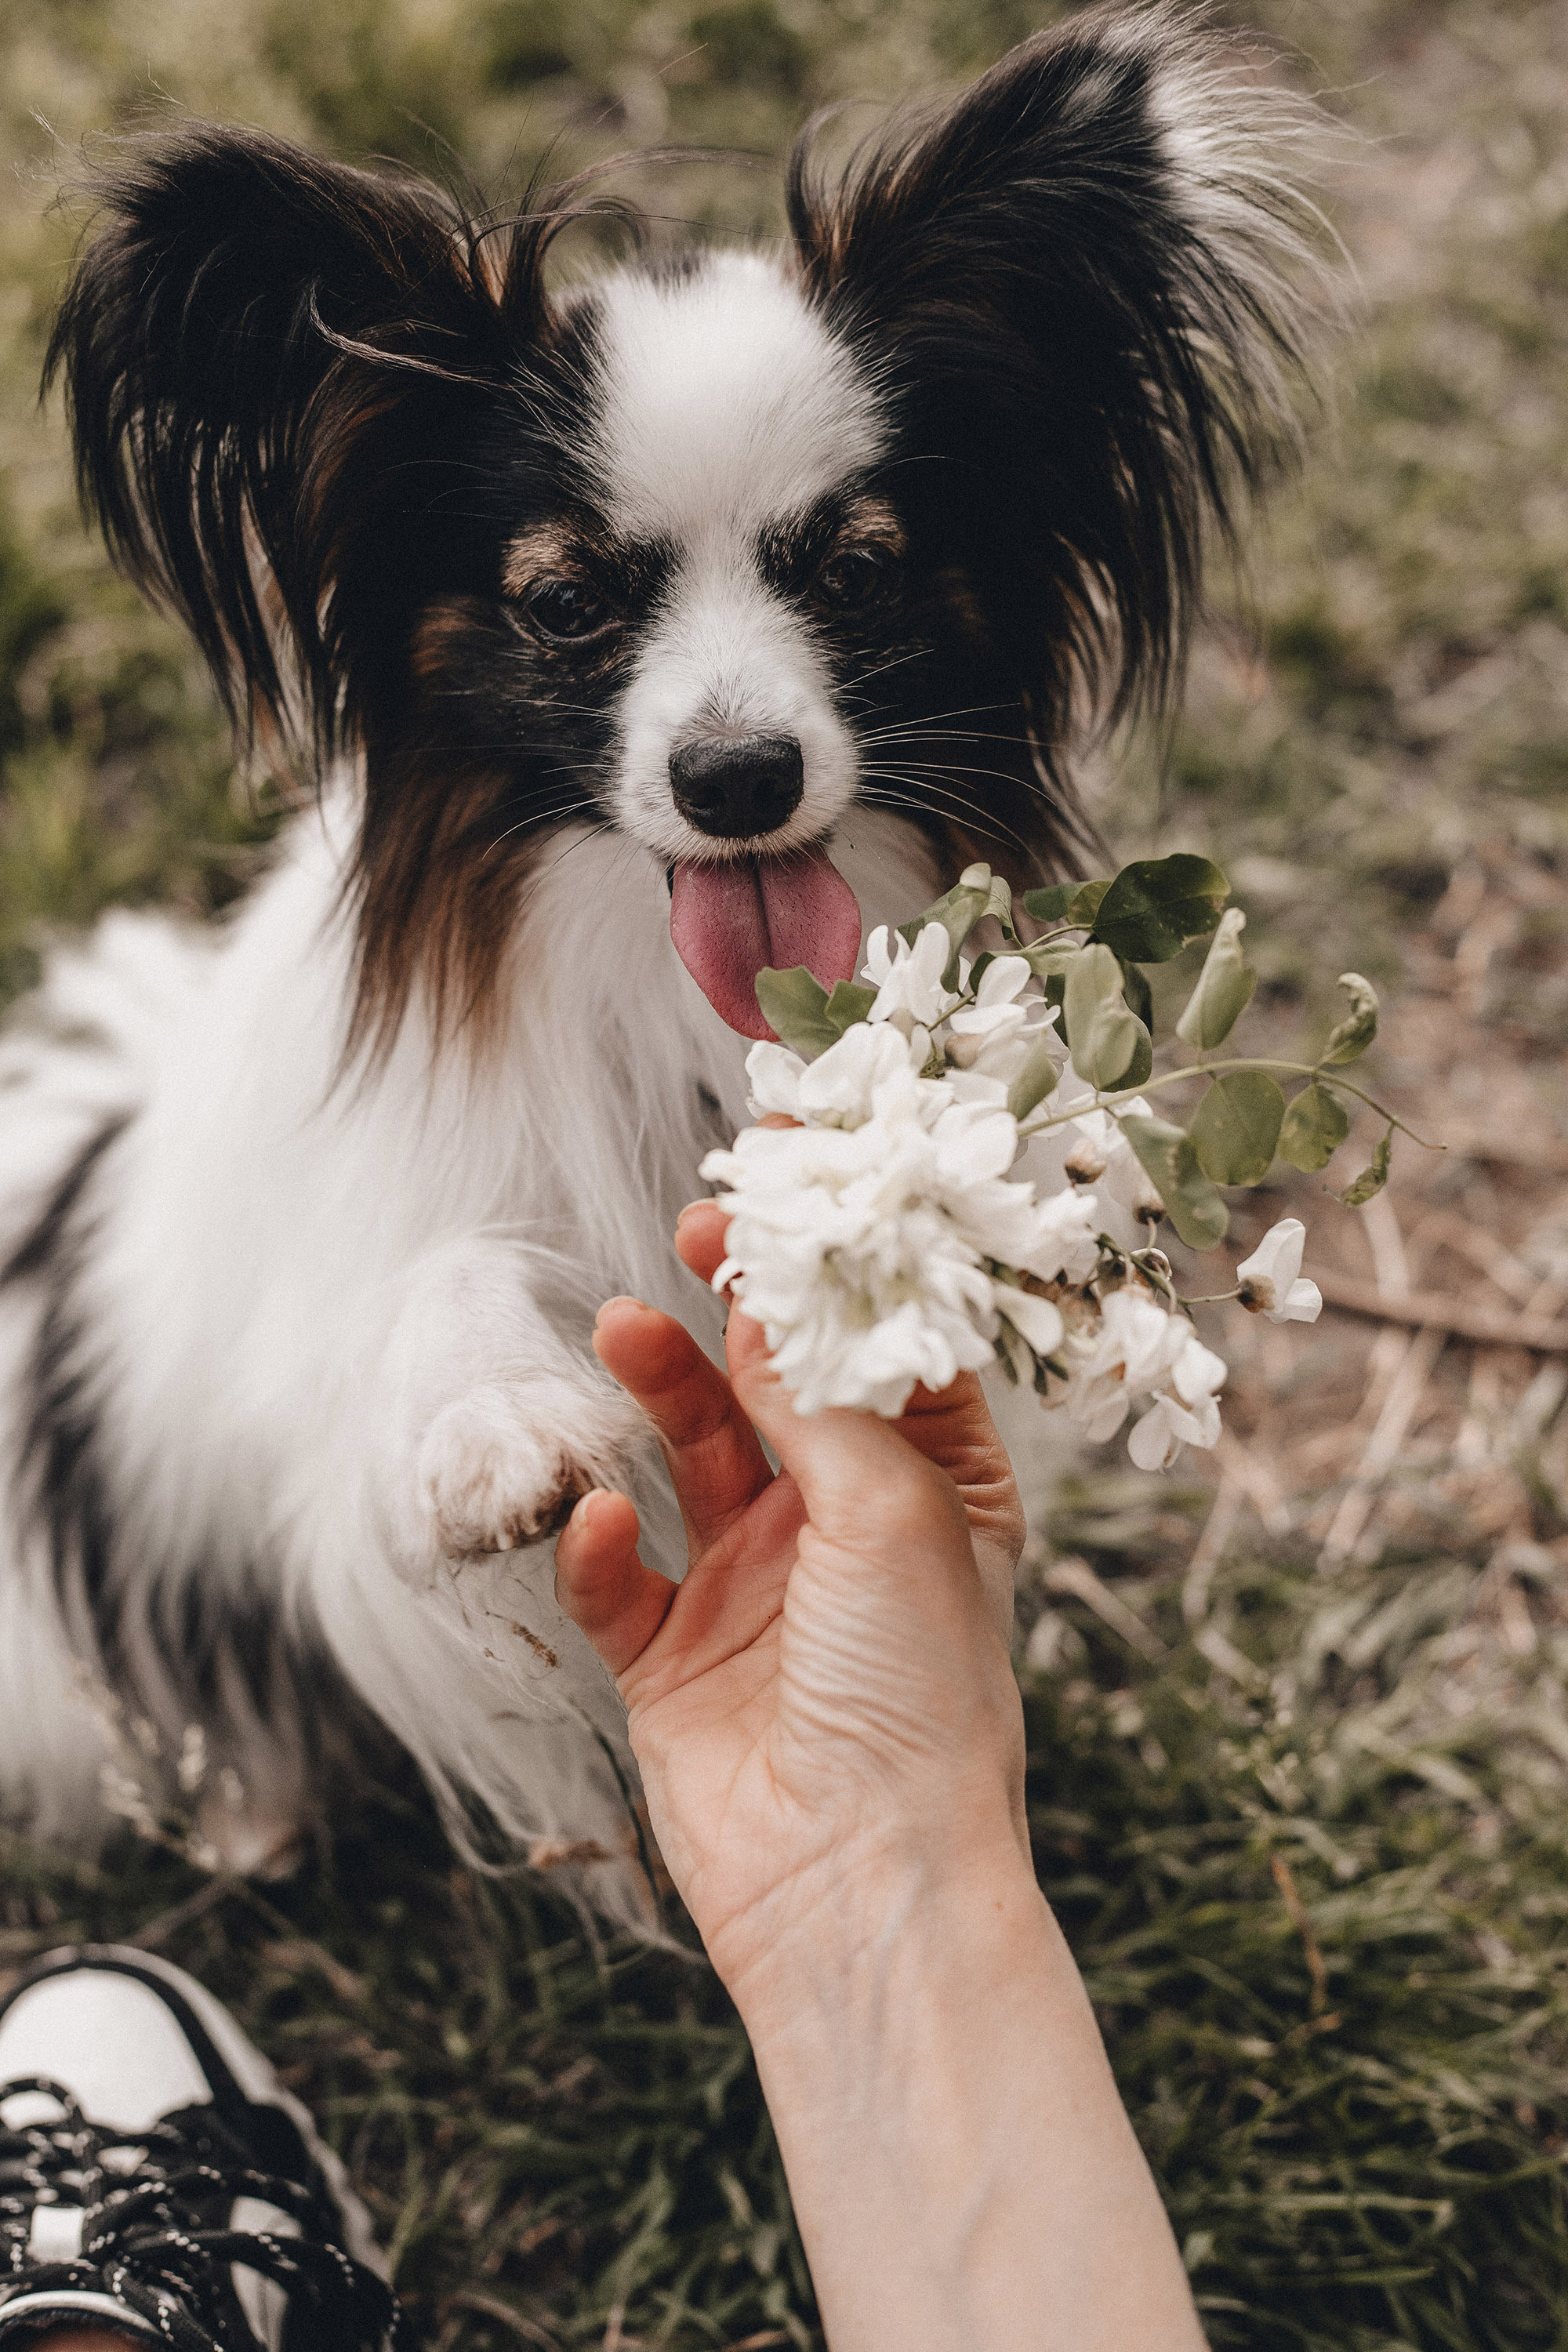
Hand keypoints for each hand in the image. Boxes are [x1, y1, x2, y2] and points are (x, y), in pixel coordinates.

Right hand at [554, 1200, 1029, 1993]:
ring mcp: (757, 1594)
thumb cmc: (918, 1696)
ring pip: (693, 1457)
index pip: (886, 1350)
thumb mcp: (895, 1512)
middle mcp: (847, 1530)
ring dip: (659, 1392)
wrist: (859, 1886)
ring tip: (619, 1328)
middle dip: (736, 1311)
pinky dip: (604, 1546)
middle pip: (778, 1389)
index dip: (845, 1268)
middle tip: (697, 1230)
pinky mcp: (676, 1660)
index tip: (799, 1178)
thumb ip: (820, 1401)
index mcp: (938, 1491)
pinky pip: (623, 1578)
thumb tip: (764, 1301)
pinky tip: (606, 1522)